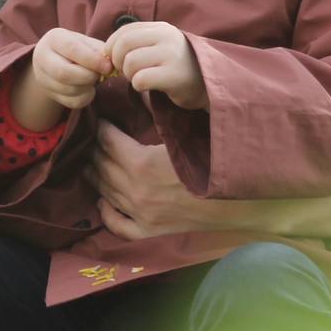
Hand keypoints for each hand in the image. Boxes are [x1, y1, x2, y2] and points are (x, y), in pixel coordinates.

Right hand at [30, 28, 109, 110]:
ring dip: (87, 88)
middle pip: (64, 73)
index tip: (107, 67)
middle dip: (88, 77)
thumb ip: (98, 51)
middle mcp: (42, 57)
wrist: (57, 60)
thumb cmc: (78, 49)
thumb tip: (109, 65)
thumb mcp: (86, 43)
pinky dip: (85, 98)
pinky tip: (87, 89)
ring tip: (93, 79)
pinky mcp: (49, 93)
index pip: (71, 48)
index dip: (92, 60)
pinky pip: (71, 102)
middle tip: (100, 75)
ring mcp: (42, 77)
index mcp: (54, 38)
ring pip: (68, 90)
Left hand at [89, 122, 255, 238]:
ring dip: (95, 174)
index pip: (107, 141)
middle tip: (93, 137)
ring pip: (104, 192)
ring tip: (92, 161)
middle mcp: (135, 191)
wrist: (237, 202)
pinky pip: (117, 225)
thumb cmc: (214, 162)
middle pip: (101, 165)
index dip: (102, 127)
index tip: (101, 118)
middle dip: (94, 148)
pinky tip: (103, 199)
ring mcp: (141, 214)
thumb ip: (159, 119)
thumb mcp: (185, 135)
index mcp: (141, 164)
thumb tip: (140, 99)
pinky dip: (106, 211)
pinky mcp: (149, 230)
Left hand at [106, 22, 206, 108]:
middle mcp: (166, 37)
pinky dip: (137, 85)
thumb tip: (105, 51)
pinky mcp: (173, 76)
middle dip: (116, 61)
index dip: (112, 46)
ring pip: (130, 62)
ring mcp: (171, 55)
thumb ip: (138, 43)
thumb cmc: (178, 66)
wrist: (209, 84)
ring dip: (128, 75)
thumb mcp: (161, 46)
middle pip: (123, 44)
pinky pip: (140, 79)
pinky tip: (147, 86)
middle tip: (124, 71)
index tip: (113, 60)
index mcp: (161, 28)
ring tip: (139, 78)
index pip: (125, 31)